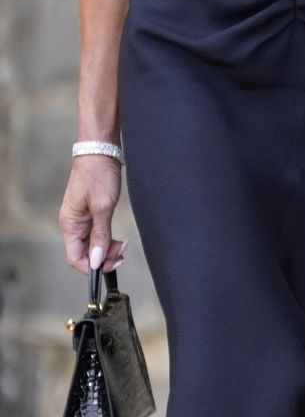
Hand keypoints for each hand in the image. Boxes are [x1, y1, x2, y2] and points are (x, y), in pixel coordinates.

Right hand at [59, 156, 126, 275]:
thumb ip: (100, 235)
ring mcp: (80, 218)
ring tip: (123, 245)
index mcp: (70, 224)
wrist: (100, 150)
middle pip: (83, 253)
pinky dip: (106, 238)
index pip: (75, 258)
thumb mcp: (102, 206)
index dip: (92, 267)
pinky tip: (117, 238)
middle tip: (123, 254)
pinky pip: (94, 232)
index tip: (112, 265)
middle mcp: (72, 223)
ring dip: (106, 248)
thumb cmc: (98, 174)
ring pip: (91, 244)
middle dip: (103, 257)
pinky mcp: (88, 211)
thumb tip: (96, 261)